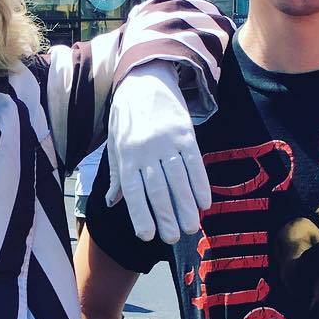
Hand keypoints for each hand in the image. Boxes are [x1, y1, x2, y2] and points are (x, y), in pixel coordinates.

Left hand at [106, 63, 210, 243]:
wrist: (145, 79)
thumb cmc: (127, 117)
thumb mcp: (115, 143)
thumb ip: (117, 175)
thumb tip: (113, 203)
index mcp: (126, 155)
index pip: (133, 190)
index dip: (141, 214)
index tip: (147, 237)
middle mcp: (146, 150)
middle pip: (158, 189)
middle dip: (166, 216)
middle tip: (174, 239)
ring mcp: (167, 142)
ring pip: (178, 179)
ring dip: (186, 206)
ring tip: (191, 227)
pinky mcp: (186, 134)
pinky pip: (195, 163)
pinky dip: (200, 184)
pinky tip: (204, 203)